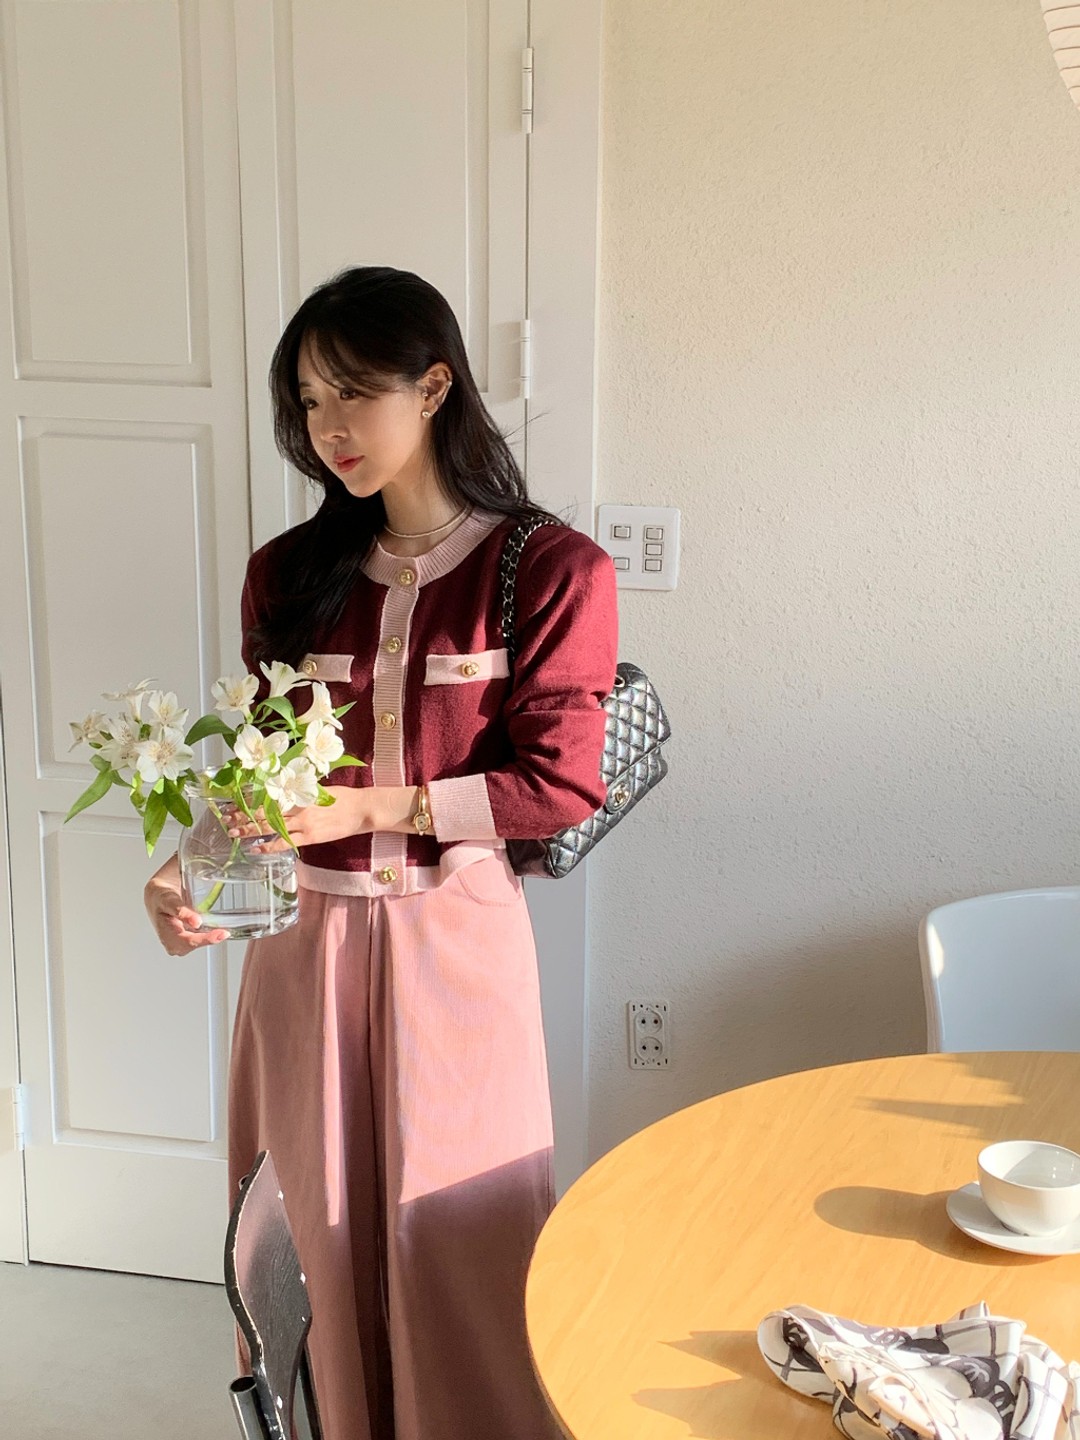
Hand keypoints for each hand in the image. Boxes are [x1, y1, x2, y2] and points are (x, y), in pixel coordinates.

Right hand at [144, 856, 228, 954]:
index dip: (205, 939)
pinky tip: (217, 929)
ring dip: (210, 938)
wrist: (158, 894)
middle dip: (209, 940)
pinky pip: (199, 939)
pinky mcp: (186, 938)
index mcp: (165, 933)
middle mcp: (171, 941)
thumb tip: (196, 922)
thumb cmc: (160, 896)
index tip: (220, 934)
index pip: (188, 942)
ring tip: (222, 931)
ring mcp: (179, 941)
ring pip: (197, 944)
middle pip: (194, 945)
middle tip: (224, 932)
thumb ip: (180, 910)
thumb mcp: (168, 898)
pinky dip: (209, 934)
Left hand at [223, 786, 373, 849]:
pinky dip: (269, 846)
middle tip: (226, 820)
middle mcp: (298, 807)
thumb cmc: (343, 797)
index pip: (267, 797)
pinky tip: (257, 849)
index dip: (249, 801)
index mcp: (299, 793)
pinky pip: (286, 842)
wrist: (361, 809)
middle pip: (264, 812)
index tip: (234, 803)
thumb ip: (300, 792)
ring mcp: (304, 823)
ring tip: (234, 834)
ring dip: (251, 831)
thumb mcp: (319, 789)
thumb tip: (283, 792)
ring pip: (271, 827)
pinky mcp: (311, 837)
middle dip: (244, 816)